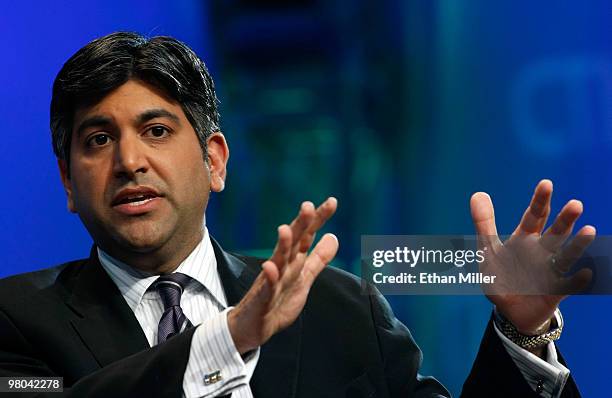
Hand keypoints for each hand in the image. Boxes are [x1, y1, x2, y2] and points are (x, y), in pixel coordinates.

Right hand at [228, 198, 338, 353]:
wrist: (253, 326)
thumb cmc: (277, 300)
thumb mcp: (304, 277)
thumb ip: (319, 258)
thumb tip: (334, 236)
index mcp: (293, 260)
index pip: (307, 235)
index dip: (318, 219)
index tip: (332, 201)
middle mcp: (281, 265)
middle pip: (293, 241)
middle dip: (300, 223)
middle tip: (307, 206)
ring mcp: (270, 280)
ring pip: (277, 259)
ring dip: (282, 245)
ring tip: (285, 229)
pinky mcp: (262, 297)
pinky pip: (266, 286)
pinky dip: (268, 276)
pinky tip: (269, 267)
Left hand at [470, 180, 594, 339]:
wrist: (509, 310)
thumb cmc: (501, 276)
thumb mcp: (487, 250)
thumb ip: (484, 224)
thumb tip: (478, 193)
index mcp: (524, 239)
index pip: (534, 216)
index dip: (539, 201)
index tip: (546, 183)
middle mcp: (541, 251)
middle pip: (555, 232)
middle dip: (565, 219)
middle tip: (576, 204)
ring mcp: (550, 270)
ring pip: (566, 255)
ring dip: (577, 245)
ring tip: (589, 231)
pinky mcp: (555, 291)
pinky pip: (567, 285)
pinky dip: (576, 280)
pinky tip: (585, 272)